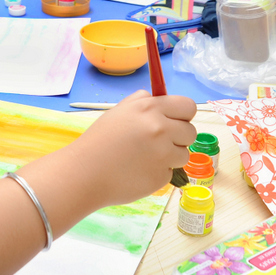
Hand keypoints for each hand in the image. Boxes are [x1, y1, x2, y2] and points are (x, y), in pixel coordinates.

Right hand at [71, 90, 196, 205]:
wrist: (84, 173)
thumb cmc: (99, 141)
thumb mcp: (118, 111)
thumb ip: (141, 102)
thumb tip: (158, 97)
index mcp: (149, 109)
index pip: (188, 106)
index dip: (183, 115)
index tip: (175, 122)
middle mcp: (160, 129)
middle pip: (190, 132)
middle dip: (179, 138)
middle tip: (158, 142)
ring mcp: (162, 154)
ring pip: (184, 154)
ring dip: (170, 157)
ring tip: (145, 158)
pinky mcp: (161, 177)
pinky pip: (171, 172)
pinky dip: (158, 172)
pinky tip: (139, 171)